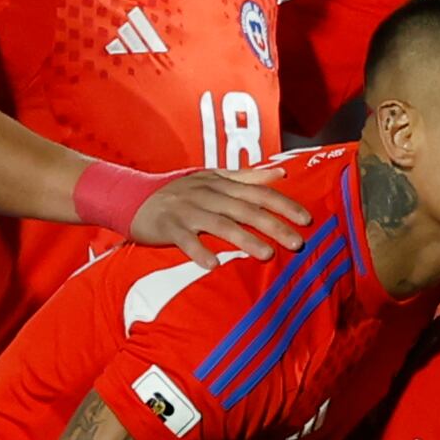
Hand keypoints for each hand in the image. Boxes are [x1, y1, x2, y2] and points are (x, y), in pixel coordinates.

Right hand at [129, 168, 312, 267]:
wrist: (132, 196)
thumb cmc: (180, 192)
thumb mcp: (213, 179)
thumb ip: (248, 178)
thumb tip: (281, 174)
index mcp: (221, 183)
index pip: (259, 192)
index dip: (283, 205)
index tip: (307, 220)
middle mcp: (207, 194)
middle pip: (245, 209)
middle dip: (273, 225)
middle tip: (298, 243)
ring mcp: (186, 210)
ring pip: (220, 224)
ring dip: (245, 239)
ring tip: (267, 255)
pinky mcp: (168, 226)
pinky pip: (185, 240)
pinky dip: (199, 251)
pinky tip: (213, 265)